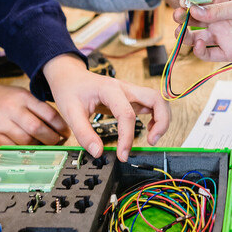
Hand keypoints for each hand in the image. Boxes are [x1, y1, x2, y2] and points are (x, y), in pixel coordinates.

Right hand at [0, 84, 69, 144]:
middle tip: (57, 141)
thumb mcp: (23, 95)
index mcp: (24, 98)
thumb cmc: (4, 98)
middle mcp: (13, 110)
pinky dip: (24, 150)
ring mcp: (2, 123)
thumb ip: (39, 108)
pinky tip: (29, 148)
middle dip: (52, 138)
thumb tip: (59, 127)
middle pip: (38, 128)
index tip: (66, 132)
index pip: (48, 114)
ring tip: (44, 145)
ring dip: (39, 146)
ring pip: (26, 140)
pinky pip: (13, 147)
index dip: (61, 126)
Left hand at [42, 54, 169, 160]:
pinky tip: (148, 129)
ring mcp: (130, 92)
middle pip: (156, 98)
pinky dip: (157, 117)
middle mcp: (125, 88)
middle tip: (152, 141)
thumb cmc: (70, 90)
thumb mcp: (70, 112)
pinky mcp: (131, 97)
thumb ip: (84, 134)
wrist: (69, 76)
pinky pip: (152, 105)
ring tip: (152, 137)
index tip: (123, 155)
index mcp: (110, 89)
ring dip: (162, 119)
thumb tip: (98, 152)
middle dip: (161, 121)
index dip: (127, 137)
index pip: (127, 114)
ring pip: (158, 100)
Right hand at [172, 0, 231, 61]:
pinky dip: (200, 51)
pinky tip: (198, 44)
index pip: (198, 0)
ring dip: (187, 36)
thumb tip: (194, 11)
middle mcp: (222, 18)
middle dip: (182, 20)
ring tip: (182, 34)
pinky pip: (210, 54)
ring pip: (198, 37)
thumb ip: (220, 10)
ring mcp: (226, 35)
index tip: (179, 3)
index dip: (186, 1)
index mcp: (223, 0)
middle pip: (195, 20)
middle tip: (177, 20)